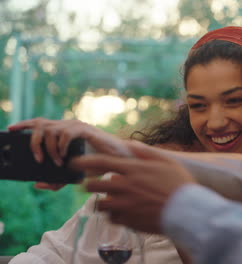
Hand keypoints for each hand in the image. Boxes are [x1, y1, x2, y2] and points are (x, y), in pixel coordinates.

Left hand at [8, 118, 132, 189]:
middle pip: (40, 124)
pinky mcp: (85, 129)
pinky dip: (61, 146)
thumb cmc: (99, 164)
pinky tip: (64, 156)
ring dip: (49, 148)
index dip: (24, 124)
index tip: (10, 130)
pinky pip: (66, 133)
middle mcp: (68, 125)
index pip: (39, 123)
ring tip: (56, 162)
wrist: (119, 159)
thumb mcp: (73, 175)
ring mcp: (76, 126)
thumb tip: (37, 184)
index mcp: (63, 131)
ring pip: (51, 130)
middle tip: (37, 158)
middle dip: (34, 141)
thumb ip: (56, 180)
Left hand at [70, 140, 194, 233]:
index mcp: (133, 170)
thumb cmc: (179, 184)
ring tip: (110, 200)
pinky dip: (114, 215)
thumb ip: (144, 152)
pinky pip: (112, 219)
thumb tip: (128, 143)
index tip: (74, 162)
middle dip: (90, 184)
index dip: (84, 161)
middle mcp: (126, 187)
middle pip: (94, 186)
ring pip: (100, 205)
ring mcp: (126, 205)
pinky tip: (123, 212)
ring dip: (102, 201)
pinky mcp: (129, 221)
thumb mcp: (166, 161)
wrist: (188, 211)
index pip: (101, 162)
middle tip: (93, 185)